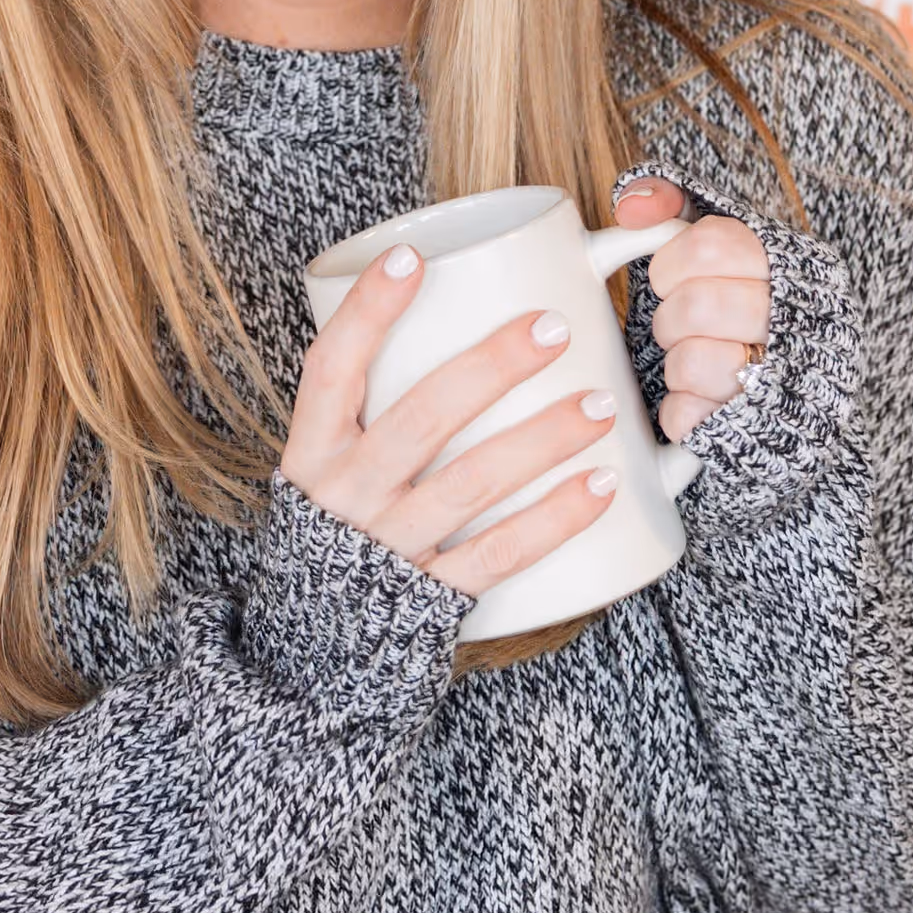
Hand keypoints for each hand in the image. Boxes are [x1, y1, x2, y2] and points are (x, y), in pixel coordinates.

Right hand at [280, 249, 622, 603]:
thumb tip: (450, 309)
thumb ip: (373, 406)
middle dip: (491, 369)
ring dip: (543, 439)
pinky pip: (500, 554)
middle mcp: (345, 497)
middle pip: (420, 419)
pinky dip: (555, 519)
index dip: (368, 311)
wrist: (309, 656)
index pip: (330, 368)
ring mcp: (388, 547)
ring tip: (602, 403)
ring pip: (471, 484)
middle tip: (553, 328)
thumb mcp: (327, 466)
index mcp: (312, 452)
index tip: (412, 256)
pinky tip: (603, 484)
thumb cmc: (336, 531)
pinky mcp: (430, 596)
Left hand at [614, 180, 770, 439]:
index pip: (707, 246)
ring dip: (677, 363)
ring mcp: (785, 380)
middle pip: (697, 305)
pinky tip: (702, 398)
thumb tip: (632, 206)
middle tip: (681, 325)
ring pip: (693, 361)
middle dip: (671, 317)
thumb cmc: (737, 305)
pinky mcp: (759, 431)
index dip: (671, 264)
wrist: (791, 394)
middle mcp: (801, 321)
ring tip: (696, 360)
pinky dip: (680, 408)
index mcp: (792, 265)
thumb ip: (673, 205)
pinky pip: (687, 415)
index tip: (672, 279)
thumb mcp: (718, 244)